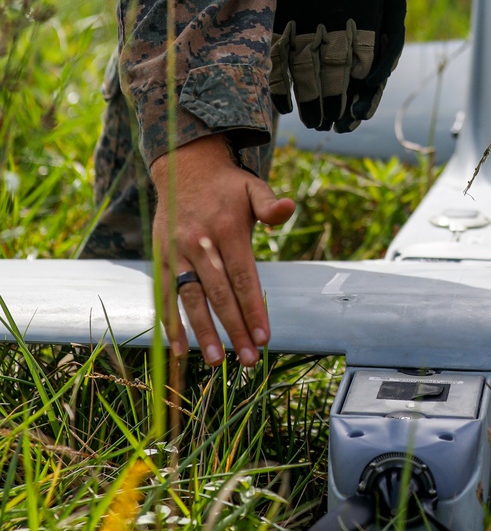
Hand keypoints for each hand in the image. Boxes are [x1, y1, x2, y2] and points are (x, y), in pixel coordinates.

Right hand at [150, 136, 294, 366]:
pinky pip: (166, 296)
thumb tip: (289, 207)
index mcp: (227, 229)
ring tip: (217, 362)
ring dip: (203, 332)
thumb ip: (270, 203)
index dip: (253, 308)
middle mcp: (200, 243)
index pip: (243, 277)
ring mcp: (178, 253)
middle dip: (235, 329)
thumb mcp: (253, 186)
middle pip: (220, 294)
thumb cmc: (227, 186)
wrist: (184, 168)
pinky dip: (171, 323)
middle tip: (250, 360)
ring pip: (190, 299)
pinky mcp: (162, 259)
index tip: (265, 338)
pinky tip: (181, 349)